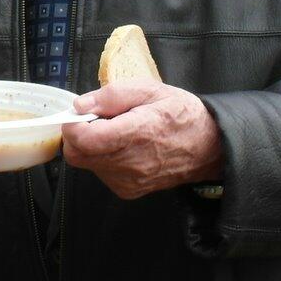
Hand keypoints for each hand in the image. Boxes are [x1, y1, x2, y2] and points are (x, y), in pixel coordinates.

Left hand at [61, 82, 222, 199]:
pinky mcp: (129, 190)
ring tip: (113, 131)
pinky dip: (102, 158)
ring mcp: (130, 180)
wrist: (208, 147)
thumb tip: (80, 105)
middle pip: (78, 155)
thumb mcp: (149, 90)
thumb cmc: (180, 114)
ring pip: (86, 164)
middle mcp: (131, 163)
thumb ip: (112, 95)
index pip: (85, 140)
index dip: (72, 124)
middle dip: (76, 135)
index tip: (79, 112)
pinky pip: (100, 173)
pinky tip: (121, 146)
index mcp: (137, 133)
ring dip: (90, 146)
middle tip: (93, 119)